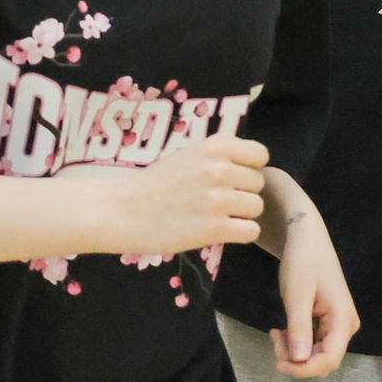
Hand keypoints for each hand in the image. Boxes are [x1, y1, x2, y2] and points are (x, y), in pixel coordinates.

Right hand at [102, 134, 266, 255]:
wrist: (121, 211)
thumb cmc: (155, 183)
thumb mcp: (189, 154)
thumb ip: (220, 155)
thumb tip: (251, 161)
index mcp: (216, 146)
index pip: (260, 155)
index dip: (249, 168)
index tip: (233, 178)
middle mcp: (220, 169)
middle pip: (258, 184)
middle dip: (242, 193)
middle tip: (217, 200)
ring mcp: (218, 200)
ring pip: (256, 208)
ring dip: (241, 215)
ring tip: (216, 216)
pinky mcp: (214, 229)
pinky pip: (250, 231)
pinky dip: (240, 234)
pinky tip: (219, 231)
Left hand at [270, 207, 357, 377]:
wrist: (306, 238)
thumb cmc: (303, 260)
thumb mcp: (297, 294)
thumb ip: (299, 328)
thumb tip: (299, 361)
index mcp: (343, 318)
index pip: (329, 359)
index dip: (304, 370)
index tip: (277, 364)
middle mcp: (345, 326)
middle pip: (322, 360)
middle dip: (296, 359)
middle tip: (274, 336)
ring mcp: (337, 325)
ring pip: (315, 355)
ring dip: (293, 351)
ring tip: (276, 330)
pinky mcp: (327, 323)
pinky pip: (312, 345)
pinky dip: (295, 343)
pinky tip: (282, 329)